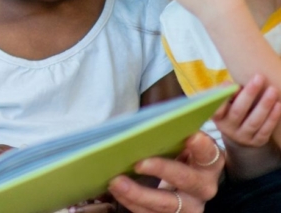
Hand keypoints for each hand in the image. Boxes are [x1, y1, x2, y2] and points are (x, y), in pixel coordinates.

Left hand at [107, 132, 222, 212]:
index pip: (208, 153)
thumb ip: (173, 132)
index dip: (201, 146)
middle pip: (186, 180)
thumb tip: (152, 120)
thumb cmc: (178, 152)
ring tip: (116, 181)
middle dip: (161, 170)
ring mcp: (189, 206)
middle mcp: (204, 187)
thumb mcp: (182, 141)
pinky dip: (130, 201)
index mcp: (210, 162)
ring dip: (138, 194)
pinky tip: (116, 190)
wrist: (185, 180)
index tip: (192, 137)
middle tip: (139, 163)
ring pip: (166, 204)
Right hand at [214, 74, 280, 146]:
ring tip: (272, 90)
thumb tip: (232, 86)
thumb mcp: (223, 102)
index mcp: (217, 116)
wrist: (237, 135)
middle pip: (238, 111)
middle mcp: (228, 128)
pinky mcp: (256, 142)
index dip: (224, 97)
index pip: (217, 108)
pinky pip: (265, 130)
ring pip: (254, 121)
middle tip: (259, 78)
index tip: (236, 84)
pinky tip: (278, 106)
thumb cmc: (230, 110)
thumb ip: (225, 93)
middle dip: (249, 94)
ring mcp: (242, 137)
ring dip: (264, 105)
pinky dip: (272, 118)